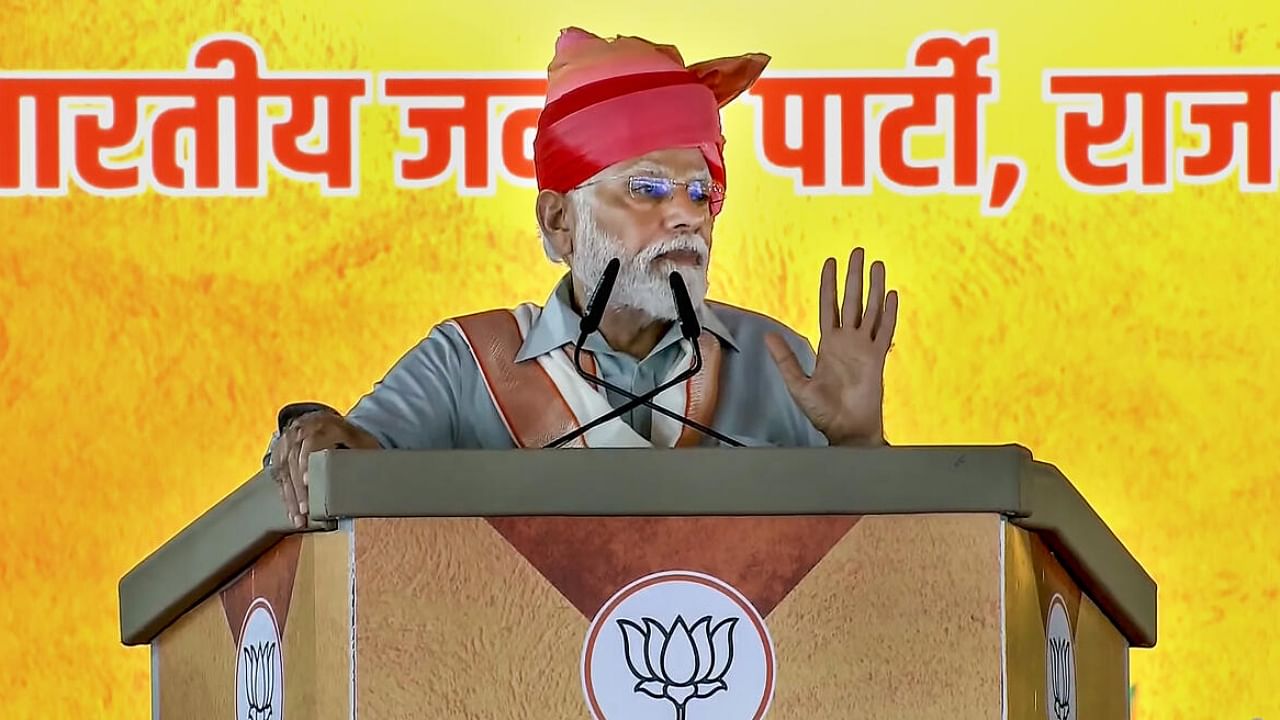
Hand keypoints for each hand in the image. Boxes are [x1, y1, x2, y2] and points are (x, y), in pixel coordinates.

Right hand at [268, 411, 378, 527]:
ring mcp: (287, 443)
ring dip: (292, 497)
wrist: (324, 423)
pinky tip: (293, 514)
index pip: (310, 442)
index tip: (308, 481)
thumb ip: (361, 453)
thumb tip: (373, 475)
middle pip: (294, 461)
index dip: (307, 462)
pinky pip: (280, 478)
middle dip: (299, 488)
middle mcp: (301, 431)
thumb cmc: (348, 436)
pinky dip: (287, 497)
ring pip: (285, 472)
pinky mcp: (280, 456)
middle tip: (306, 509)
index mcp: (323, 424)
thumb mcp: (359, 439)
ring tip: (300, 518)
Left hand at [766, 247, 898, 445]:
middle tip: (857, 252)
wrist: (846, 430)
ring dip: (875, 288)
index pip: (829, 306)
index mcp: (828, 345)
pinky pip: (885, 331)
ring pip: (871, 310)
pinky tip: (892, 295)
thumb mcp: (797, 384)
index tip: (830, 263)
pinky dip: (889, 313)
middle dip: (854, 276)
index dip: (829, 285)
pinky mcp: (877, 359)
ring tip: (877, 265)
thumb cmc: (823, 412)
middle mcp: (848, 342)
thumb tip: (768, 336)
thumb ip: (786, 359)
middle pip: (852, 301)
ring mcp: (864, 349)